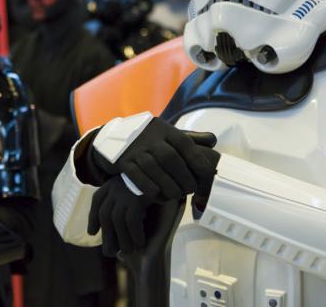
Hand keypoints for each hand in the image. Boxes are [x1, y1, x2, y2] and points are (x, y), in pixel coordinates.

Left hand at [87, 176, 152, 255]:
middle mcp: (118, 183)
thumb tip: (107, 230)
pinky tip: (140, 242)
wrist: (171, 173)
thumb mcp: (136, 193)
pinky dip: (134, 233)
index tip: (92, 232)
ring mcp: (129, 188)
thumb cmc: (159, 188)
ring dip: (122, 239)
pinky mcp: (141, 194)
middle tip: (109, 252)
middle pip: (105, 213)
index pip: (97, 198)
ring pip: (116, 219)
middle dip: (106, 235)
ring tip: (128, 251)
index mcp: (115, 180)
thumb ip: (123, 206)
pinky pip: (132, 219)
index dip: (92, 216)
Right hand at [93, 119, 219, 202]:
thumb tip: (212, 141)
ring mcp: (135, 149)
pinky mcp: (123, 162)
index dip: (199, 162)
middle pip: (171, 158)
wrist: (113, 138)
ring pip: (155, 169)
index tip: (207, 178)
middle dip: (185, 177)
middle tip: (190, 190)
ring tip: (177, 194)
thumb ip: (190, 138)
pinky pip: (138, 178)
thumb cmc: (149, 139)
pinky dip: (152, 189)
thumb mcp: (168, 134)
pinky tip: (160, 195)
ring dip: (169, 186)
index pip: (186, 144)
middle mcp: (150, 137)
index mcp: (165, 130)